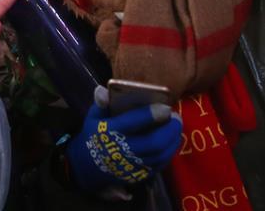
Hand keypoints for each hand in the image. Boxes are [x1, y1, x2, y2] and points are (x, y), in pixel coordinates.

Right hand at [66, 86, 181, 192]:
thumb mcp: (93, 116)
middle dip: (169, 129)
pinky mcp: (138, 175)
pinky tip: (171, 141)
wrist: (87, 166)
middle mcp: (123, 150)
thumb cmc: (94, 135)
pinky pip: (159, 165)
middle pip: (153, 142)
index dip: (151, 114)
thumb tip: (103, 90)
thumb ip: (102, 102)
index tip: (166, 106)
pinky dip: (168, 153)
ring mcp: (132, 166)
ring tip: (176, 127)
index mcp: (111, 132)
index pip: (133, 122)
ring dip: (172, 141)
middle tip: (177, 117)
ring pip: (159, 155)